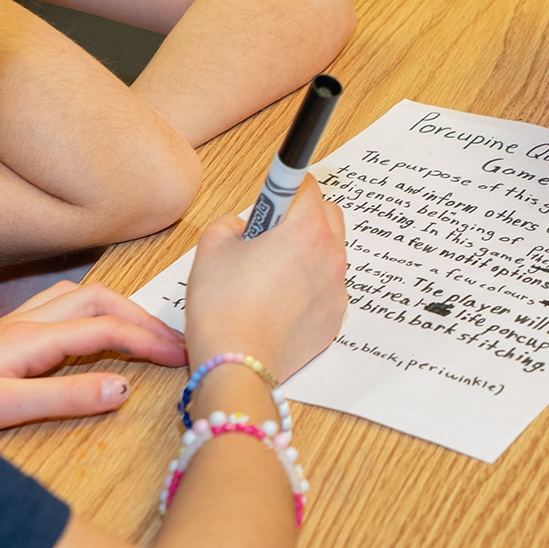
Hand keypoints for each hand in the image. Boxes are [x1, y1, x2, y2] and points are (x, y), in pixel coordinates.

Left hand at [0, 280, 185, 433]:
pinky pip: (63, 304)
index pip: (106, 329)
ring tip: (145, 329)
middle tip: (174, 340)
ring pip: (81, 295)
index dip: (148, 340)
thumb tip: (124, 387)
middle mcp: (27, 320)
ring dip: (119, 306)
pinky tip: (95, 325)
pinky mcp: (7, 331)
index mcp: (32, 337)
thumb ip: (66, 396)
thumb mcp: (5, 408)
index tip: (181, 356)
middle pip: (100, 299)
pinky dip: (94, 309)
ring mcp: (16, 322)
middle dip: (142, 316)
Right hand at [183, 174, 347, 379]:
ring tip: (270, 272)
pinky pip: (327, 287)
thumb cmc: (222, 305)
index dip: (283, 185)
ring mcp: (337, 290)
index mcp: (305, 229)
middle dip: (302, 215)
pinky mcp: (334, 318)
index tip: (273, 194)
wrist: (237, 364)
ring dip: (307, 251)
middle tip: (270, 234)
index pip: (307, 184)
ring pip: (329, 252)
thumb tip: (244, 226)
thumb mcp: (211, 246)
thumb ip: (232, 222)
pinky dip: (309, 285)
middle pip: (328, 215)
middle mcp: (330, 256)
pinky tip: (278, 302)